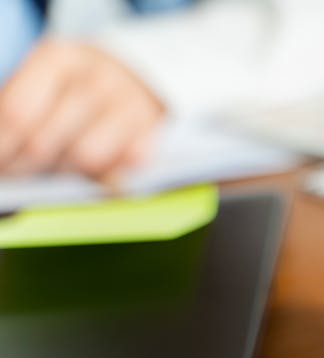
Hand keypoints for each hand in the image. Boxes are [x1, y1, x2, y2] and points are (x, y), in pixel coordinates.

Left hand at [0, 39, 164, 178]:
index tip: (0, 165)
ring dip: (68, 170)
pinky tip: (97, 166)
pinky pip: (119, 169)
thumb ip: (17, 109)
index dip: (2, 147)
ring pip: (84, 160)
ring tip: (61, 165)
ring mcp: (129, 105)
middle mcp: (96, 79)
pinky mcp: (152, 133)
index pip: (17, 114)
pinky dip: (106, 175)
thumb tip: (4, 155)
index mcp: (58, 59)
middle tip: (22, 171)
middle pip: (44, 143)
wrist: (138, 76)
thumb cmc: (76, 86)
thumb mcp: (42, 80)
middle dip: (27, 166)